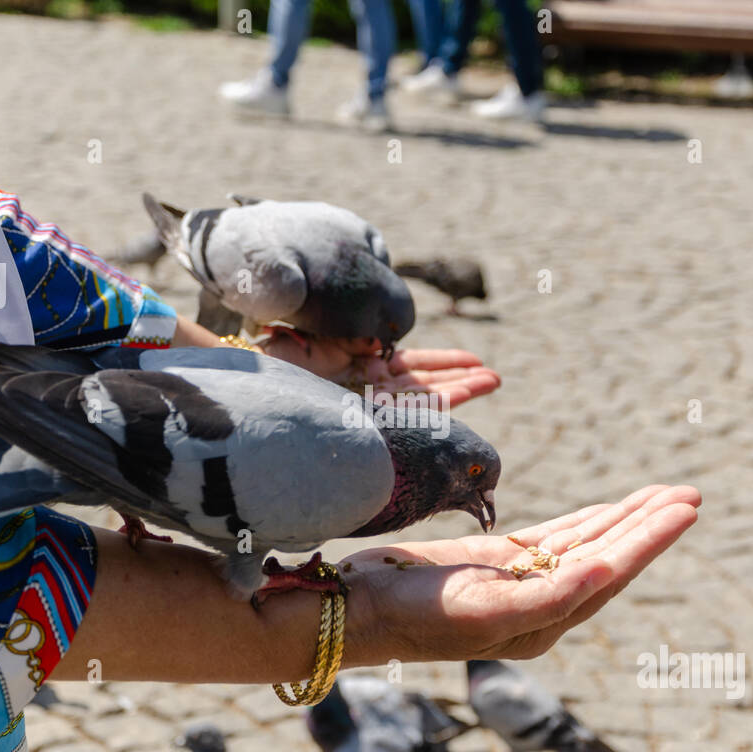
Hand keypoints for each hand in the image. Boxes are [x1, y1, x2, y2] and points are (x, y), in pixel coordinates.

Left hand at [259, 334, 500, 408]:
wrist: (258, 395)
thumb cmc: (273, 365)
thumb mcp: (303, 340)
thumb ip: (332, 332)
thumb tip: (362, 332)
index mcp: (361, 366)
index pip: (409, 366)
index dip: (441, 363)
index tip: (471, 360)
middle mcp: (372, 389)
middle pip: (426, 385)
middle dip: (461, 379)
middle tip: (494, 377)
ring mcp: (376, 405)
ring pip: (428, 399)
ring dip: (462, 389)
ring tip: (493, 380)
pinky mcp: (375, 419)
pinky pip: (413, 414)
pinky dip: (441, 407)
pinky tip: (465, 395)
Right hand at [341, 485, 700, 665]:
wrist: (357, 611)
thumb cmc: (416, 618)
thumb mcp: (485, 612)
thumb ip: (550, 596)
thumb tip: (609, 574)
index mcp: (546, 620)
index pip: (611, 571)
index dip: (650, 539)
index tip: (686, 509)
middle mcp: (541, 604)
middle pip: (608, 555)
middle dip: (649, 523)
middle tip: (689, 492)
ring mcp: (519, 580)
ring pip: (586, 543)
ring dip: (625, 518)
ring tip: (664, 495)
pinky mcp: (495, 561)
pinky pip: (555, 537)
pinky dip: (587, 520)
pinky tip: (610, 508)